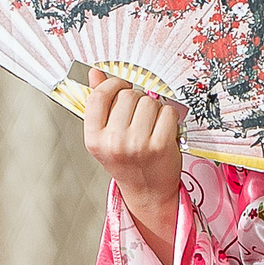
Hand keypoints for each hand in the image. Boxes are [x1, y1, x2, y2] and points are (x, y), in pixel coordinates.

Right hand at [84, 72, 183, 263]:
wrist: (147, 190)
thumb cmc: (127, 160)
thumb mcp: (106, 135)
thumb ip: (100, 104)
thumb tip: (95, 73)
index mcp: (93, 138)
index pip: (99, 96)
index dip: (112, 84)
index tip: (121, 86)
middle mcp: (113, 142)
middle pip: (128, 95)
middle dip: (137, 99)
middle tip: (139, 116)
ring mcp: (137, 145)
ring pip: (149, 101)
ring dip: (154, 107)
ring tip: (151, 124)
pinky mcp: (160, 146)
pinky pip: (168, 112)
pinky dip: (169, 117)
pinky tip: (163, 129)